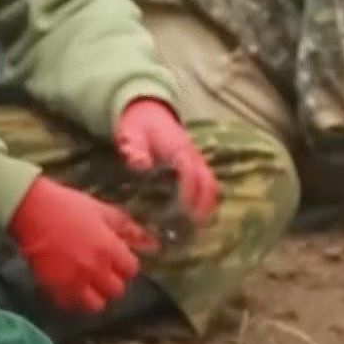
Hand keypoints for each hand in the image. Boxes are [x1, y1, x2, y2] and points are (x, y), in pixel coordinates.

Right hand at [9, 177, 157, 313]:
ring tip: (86, 284)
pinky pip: (71, 306)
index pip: (131, 270)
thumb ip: (126, 228)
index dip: (124, 265)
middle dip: (111, 282)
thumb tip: (151, 241)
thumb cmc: (68, 206)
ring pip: (96, 305)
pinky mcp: (54, 288)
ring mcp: (74, 281)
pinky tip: (70, 286)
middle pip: (116, 291)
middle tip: (101, 272)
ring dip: (94, 296)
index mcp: (109, 248)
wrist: (31, 209)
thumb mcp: (101, 210)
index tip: (116, 260)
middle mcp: (95, 268)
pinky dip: (73, 300)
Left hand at [115, 98, 218, 220]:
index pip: (191, 174)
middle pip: (209, 185)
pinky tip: (191, 222)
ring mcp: (198, 162)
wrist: (148, 112)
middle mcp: (193, 156)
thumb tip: (139, 165)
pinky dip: (204, 205)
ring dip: (206, 209)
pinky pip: (209, 187)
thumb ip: (134, 149)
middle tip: (187, 231)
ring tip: (191, 232)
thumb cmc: (138, 127)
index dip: (188, 195)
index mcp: (178, 149)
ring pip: (212, 188)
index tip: (179, 215)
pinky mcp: (197, 168)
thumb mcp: (130, 134)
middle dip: (201, 208)